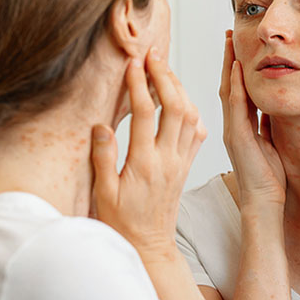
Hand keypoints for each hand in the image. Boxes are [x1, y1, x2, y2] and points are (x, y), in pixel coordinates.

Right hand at [91, 48, 206, 257]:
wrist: (150, 245)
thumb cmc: (122, 221)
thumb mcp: (104, 193)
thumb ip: (103, 158)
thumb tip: (101, 125)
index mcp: (144, 163)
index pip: (145, 113)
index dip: (139, 84)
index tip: (132, 63)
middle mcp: (168, 159)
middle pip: (176, 107)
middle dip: (166, 76)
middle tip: (153, 54)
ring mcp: (181, 162)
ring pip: (191, 116)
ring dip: (181, 89)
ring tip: (165, 70)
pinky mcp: (187, 166)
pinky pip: (198, 132)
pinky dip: (192, 110)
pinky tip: (182, 100)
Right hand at [220, 31, 285, 206]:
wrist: (264, 204)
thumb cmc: (268, 179)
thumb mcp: (270, 144)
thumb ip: (267, 126)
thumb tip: (272, 109)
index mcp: (241, 127)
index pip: (237, 90)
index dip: (236, 67)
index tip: (238, 45)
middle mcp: (233, 125)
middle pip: (229, 85)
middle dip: (230, 58)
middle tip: (230, 34)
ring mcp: (232, 131)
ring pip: (229, 90)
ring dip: (230, 65)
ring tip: (230, 41)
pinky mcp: (238, 138)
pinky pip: (237, 107)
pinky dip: (237, 86)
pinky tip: (238, 69)